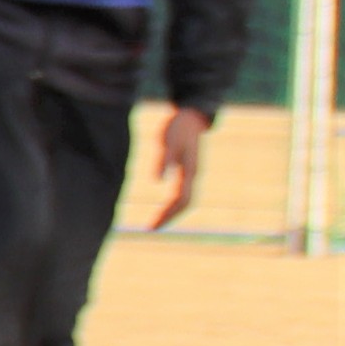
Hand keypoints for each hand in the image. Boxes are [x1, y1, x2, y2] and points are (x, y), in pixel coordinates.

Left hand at [149, 105, 208, 229]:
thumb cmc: (179, 128)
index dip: (168, 213)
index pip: (181, 200)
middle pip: (185, 203)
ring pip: (186, 199)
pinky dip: (174, 203)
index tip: (154, 224)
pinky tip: (165, 208)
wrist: (193, 117)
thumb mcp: (168, 141)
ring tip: (157, 222)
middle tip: (152, 228)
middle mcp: (193, 175)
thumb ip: (164, 160)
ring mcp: (192, 173)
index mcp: (190, 171)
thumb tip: (158, 180)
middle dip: (170, 217)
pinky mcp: (188, 170)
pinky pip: (183, 192)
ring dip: (172, 212)